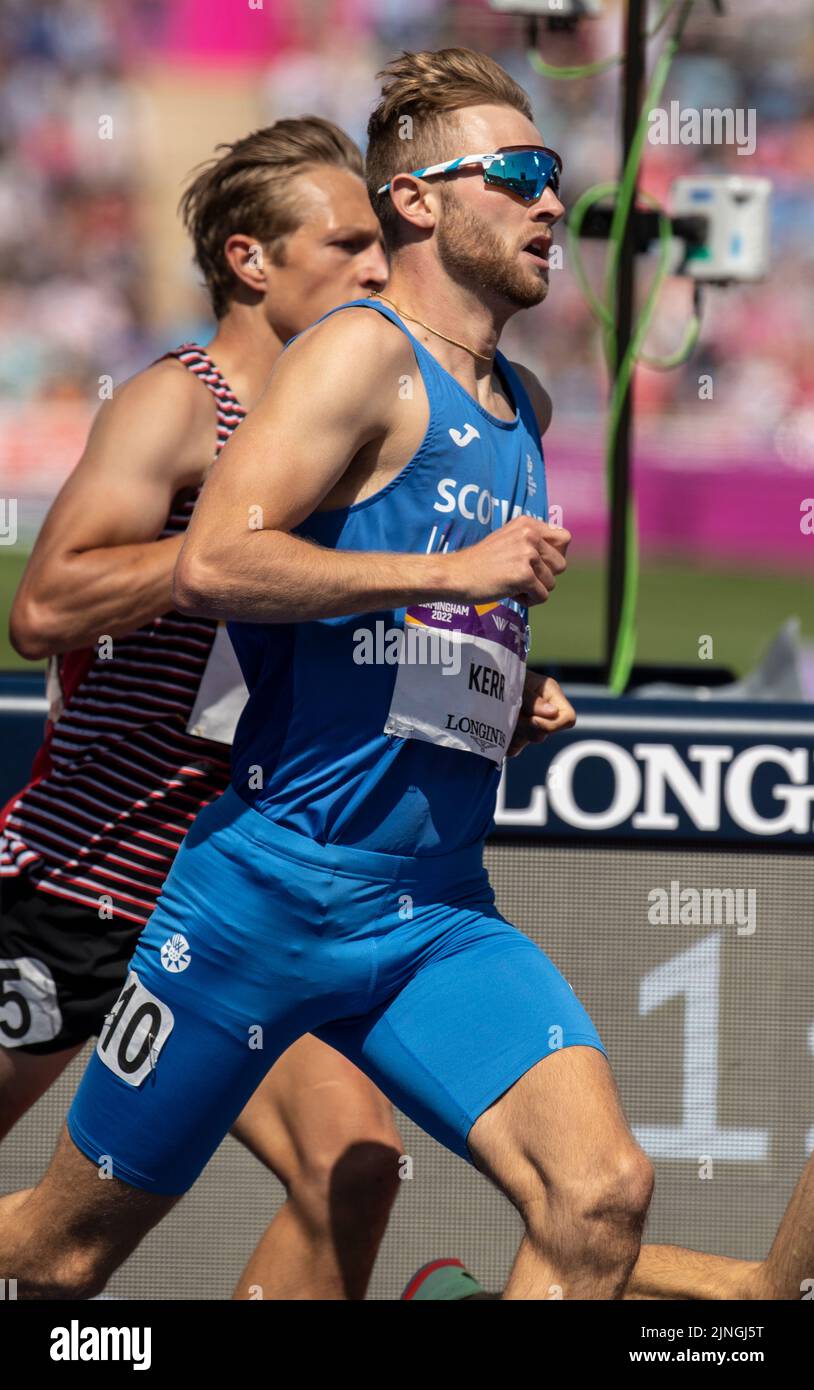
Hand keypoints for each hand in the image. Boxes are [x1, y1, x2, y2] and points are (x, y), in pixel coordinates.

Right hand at [447, 516, 570, 607]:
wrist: (454, 575)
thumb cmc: (480, 563)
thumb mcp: (508, 541)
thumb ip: (532, 543)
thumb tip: (560, 558)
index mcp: (527, 524)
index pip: (564, 538)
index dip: (555, 556)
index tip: (538, 565)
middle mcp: (529, 535)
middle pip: (561, 564)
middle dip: (545, 577)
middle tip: (521, 577)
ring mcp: (527, 554)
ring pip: (552, 583)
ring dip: (534, 590)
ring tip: (511, 585)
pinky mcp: (523, 575)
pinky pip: (542, 596)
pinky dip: (528, 601)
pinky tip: (509, 594)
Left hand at [506, 672, 575, 758]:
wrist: (491, 680)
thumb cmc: (508, 675)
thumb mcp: (521, 682)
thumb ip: (534, 699)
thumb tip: (553, 713)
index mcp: (553, 697)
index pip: (568, 719)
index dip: (553, 724)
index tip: (533, 720)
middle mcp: (545, 716)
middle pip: (543, 734)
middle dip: (525, 726)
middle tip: (510, 712)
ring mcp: (531, 728)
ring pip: (527, 741)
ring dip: (513, 729)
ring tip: (503, 713)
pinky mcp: (517, 737)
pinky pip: (513, 748)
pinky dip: (504, 738)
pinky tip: (498, 723)